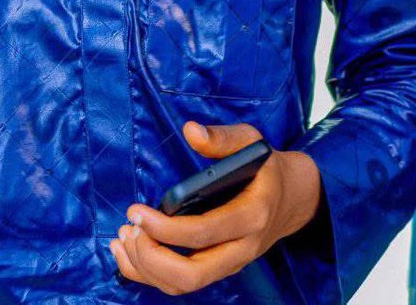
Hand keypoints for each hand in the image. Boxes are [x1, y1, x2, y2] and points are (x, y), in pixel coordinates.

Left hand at [109, 119, 321, 295]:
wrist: (293, 199)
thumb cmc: (266, 167)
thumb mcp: (251, 142)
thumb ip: (221, 138)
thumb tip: (190, 131)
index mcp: (251, 216)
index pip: (203, 234)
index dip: (165, 228)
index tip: (136, 210)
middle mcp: (242, 248)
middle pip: (192, 275)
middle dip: (151, 257)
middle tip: (128, 228)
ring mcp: (230, 263)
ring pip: (184, 286)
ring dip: (146, 267)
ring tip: (122, 236)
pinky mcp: (219, 267)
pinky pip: (182, 284)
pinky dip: (150, 274)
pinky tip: (128, 252)